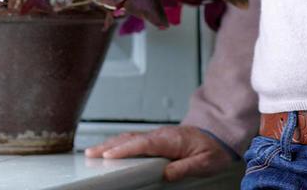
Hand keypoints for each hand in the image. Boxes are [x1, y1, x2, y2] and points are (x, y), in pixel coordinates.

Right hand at [84, 125, 233, 182]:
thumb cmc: (211, 148)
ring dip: (110, 143)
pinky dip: (118, 142)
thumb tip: (166, 174)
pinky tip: (111, 148)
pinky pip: (133, 139)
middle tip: (90, 153)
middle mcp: (159, 135)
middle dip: (108, 146)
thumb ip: (185, 168)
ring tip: (93, 151)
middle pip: (129, 139)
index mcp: (170, 140)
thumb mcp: (204, 162)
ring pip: (128, 137)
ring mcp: (156, 135)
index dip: (124, 150)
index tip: (109, 156)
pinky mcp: (155, 138)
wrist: (216, 133)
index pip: (142, 144)